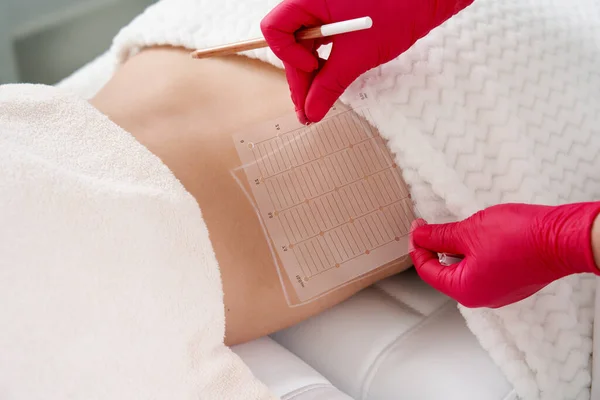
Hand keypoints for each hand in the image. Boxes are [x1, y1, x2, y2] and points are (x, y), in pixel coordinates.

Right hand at [261, 0, 473, 123]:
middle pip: (289, 43)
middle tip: (307, 112)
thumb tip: (311, 111)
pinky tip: (327, 83)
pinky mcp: (337, 16)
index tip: (313, 68)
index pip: (276, 29)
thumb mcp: (358, 55)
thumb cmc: (398, 10)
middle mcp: (311, 2)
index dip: (289, 55)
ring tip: (316, 104)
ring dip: (311, 76)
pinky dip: (324, 64)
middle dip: (300, 78)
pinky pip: (320, 42)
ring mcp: (324, 8)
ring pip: (304, 46)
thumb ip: (329, 84)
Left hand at [409, 202, 599, 307]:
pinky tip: (477, 236)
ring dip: (455, 249)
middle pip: (445, 272)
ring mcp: (498, 292)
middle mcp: (480, 297)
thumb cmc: (520, 237)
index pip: (427, 271)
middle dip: (436, 248)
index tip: (417, 228)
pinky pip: (483, 270)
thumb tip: (420, 236)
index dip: (418, 247)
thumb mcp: (468, 231)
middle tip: (431, 226)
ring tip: (457, 228)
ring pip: (465, 270)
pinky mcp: (511, 283)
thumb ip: (439, 236)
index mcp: (465, 290)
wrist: (562, 238)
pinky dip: (474, 253)